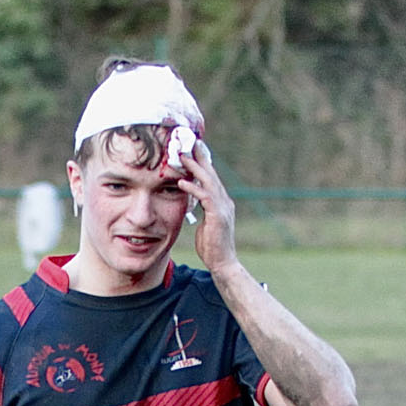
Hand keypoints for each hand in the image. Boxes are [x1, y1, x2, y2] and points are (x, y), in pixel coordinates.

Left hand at [176, 140, 237, 273]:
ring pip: (208, 182)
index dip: (202, 163)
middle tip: (188, 144)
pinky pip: (204, 198)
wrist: (222, 262)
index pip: (211, 178)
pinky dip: (193, 188)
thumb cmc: (211, 246)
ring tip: (181, 158)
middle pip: (211, 174)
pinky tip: (181, 182)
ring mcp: (222, 207)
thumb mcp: (204, 224)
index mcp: (220, 202)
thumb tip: (193, 202)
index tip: (193, 149)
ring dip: (194, 168)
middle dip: (199, 158)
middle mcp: (224, 201)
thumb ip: (201, 211)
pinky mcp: (217, 216)